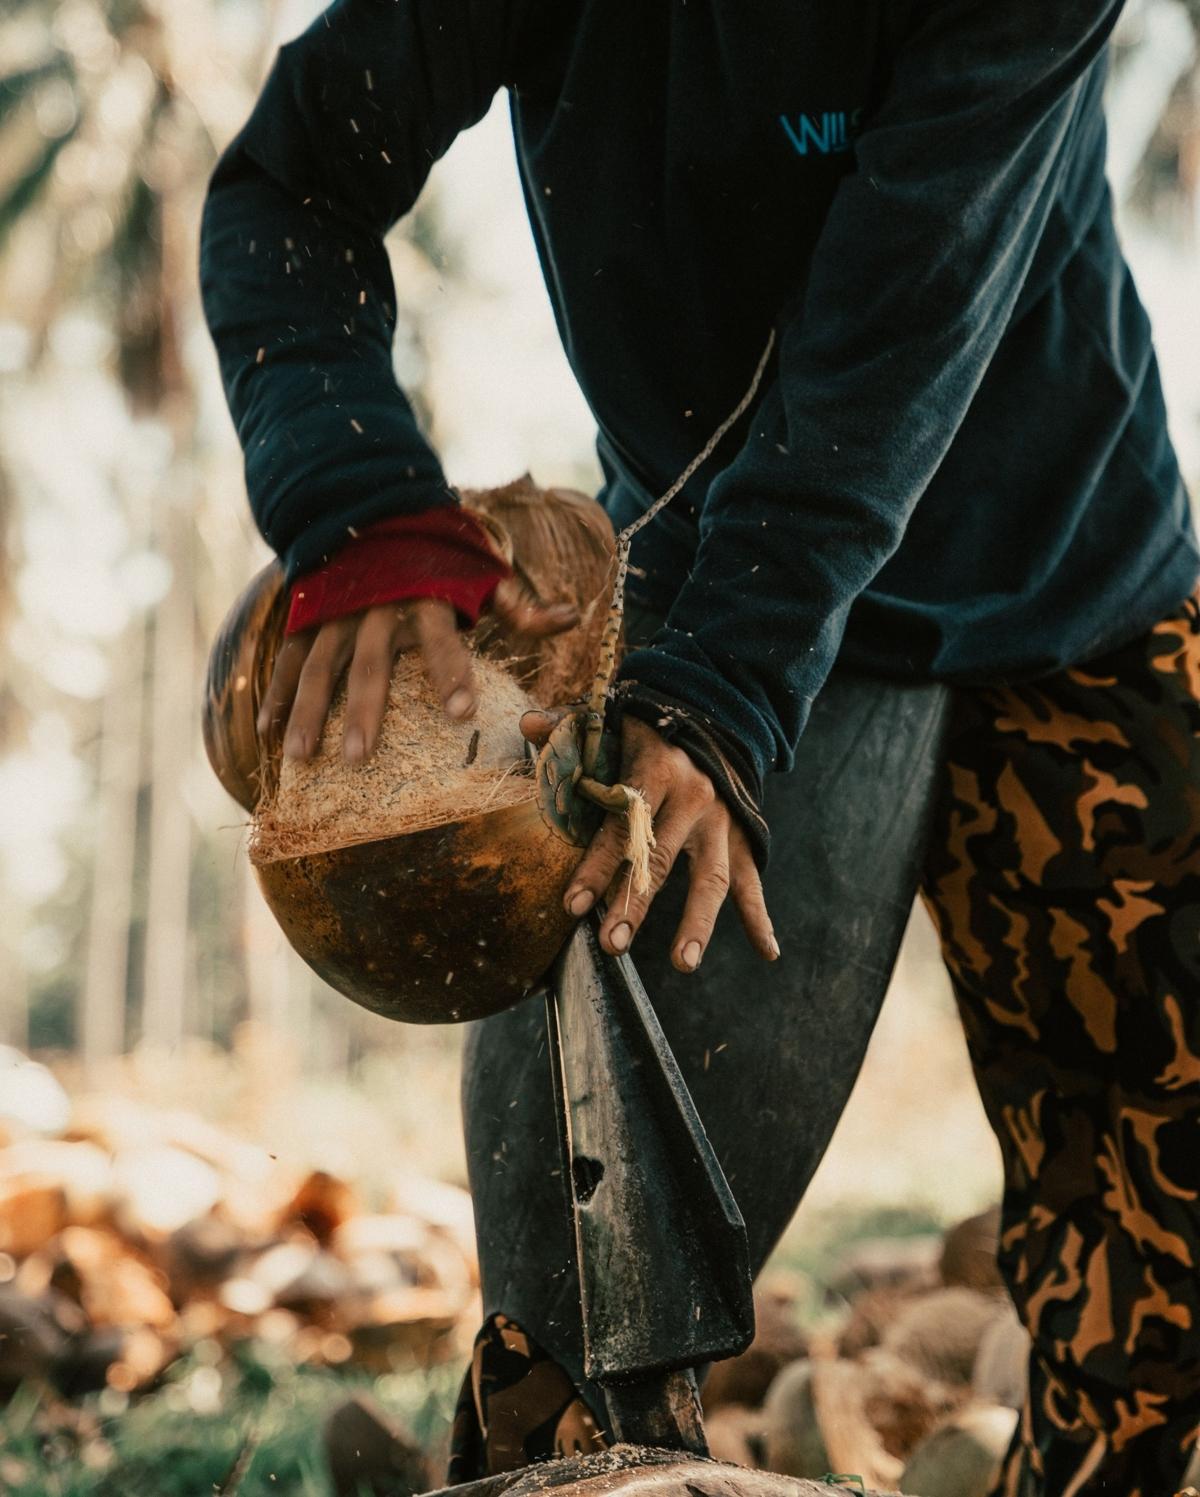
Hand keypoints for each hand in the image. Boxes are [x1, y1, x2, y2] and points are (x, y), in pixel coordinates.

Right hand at [259, 576, 577, 761]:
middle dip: (363, 710)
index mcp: (426, 596)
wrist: (373, 508)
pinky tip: (268, 734)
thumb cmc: (440, 556)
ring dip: (308, 712)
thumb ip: (522, 606)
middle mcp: (377, 606)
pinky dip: (278, 694)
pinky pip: (289, 658)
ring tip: (301, 758)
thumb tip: (574, 617)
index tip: (461, 712)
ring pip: (319, 665)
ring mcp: (336, 612)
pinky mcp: (307, 616)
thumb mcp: (482, 574)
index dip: (451, 671)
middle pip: (369, 663)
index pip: (441, 638)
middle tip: (359, 758)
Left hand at [521, 711, 778, 973]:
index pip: (622, 825)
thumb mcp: (612, 722)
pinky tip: (768, 951)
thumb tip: (526, 722)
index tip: (573, 906)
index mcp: (656, 769)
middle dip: (635, 904)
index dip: (597, 866)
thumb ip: (570, 729)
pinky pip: (752, 880)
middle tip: (613, 945)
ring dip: (698, 922)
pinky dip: (761, 916)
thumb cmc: (648, 730)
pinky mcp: (744, 835)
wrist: (716, 714)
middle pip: (661, 860)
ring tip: (684, 963)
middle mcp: (694, 798)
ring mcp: (723, 822)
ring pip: (712, 877)